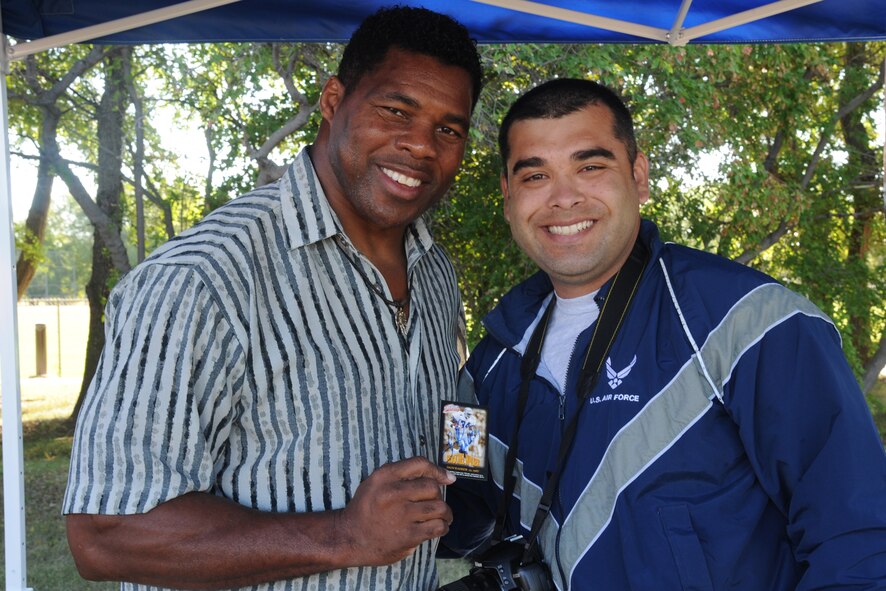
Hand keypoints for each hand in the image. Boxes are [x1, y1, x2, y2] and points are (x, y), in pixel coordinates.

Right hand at [337, 456, 455, 565]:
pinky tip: (439, 528)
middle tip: (437, 503)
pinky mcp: (408, 535)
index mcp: (384, 476)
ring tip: (444, 517)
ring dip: (446, 513)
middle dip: (439, 496)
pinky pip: (437, 527)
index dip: (438, 471)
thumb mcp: (375, 482)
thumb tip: (439, 477)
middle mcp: (392, 493)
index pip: (420, 464)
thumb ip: (401, 476)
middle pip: (432, 487)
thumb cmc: (366, 509)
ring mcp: (401, 515)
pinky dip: (443, 527)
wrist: (349, 537)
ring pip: (439, 507)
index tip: (447, 478)